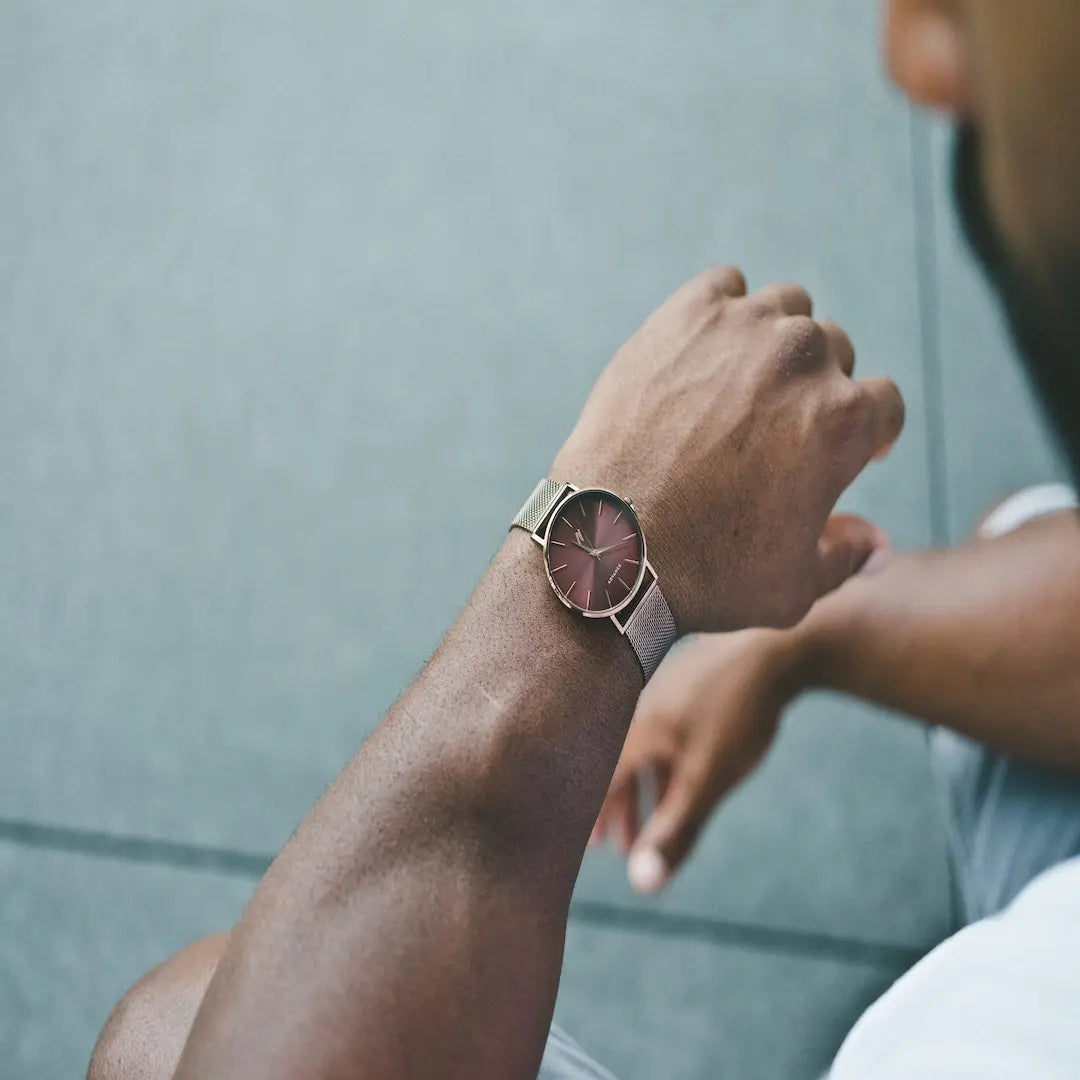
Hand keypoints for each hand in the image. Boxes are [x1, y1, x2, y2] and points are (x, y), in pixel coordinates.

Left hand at [550, 268, 903, 632]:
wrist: (610, 542)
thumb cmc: (707, 573)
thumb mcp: (795, 585)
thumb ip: (847, 555)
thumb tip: (879, 546)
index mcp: (845, 419)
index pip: (884, 403)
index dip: (868, 431)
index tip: (840, 447)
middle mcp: (805, 359)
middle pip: (836, 352)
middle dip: (817, 387)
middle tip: (774, 426)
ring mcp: (742, 329)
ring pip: (786, 310)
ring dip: (776, 340)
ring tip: (740, 384)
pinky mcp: (683, 316)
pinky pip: (724, 287)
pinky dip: (722, 311)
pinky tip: (704, 349)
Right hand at [591, 628, 805, 893]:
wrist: (777, 647)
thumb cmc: (737, 714)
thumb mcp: (706, 780)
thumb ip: (674, 832)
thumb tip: (642, 888)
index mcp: (630, 730)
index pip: (591, 781)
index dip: (583, 816)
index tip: (572, 847)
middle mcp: (636, 710)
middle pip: (613, 768)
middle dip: (614, 812)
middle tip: (610, 849)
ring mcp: (661, 697)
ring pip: (640, 755)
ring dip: (640, 794)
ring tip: (644, 829)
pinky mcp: (685, 690)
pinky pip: (660, 738)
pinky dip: (660, 769)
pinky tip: (677, 779)